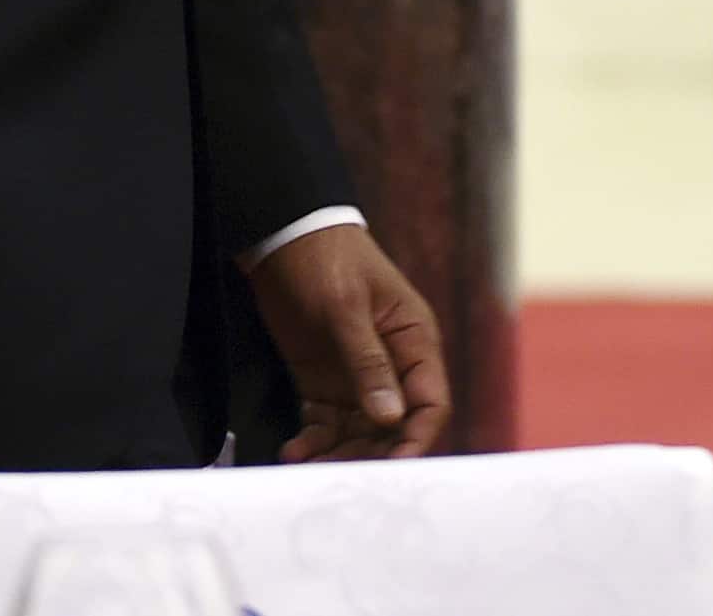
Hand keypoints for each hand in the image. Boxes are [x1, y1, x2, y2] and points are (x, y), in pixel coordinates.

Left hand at [245, 223, 449, 461]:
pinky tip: (294, 451)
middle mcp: (392, 366)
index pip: (430, 402)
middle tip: (337, 472)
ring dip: (337, 454)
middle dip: (370, 455)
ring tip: (306, 466)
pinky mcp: (324, 383)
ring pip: (358, 433)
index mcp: (414, 341)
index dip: (417, 438)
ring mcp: (357, 377)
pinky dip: (313, 442)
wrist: (282, 240)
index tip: (394, 467)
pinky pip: (326, 425)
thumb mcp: (346, 308)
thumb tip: (391, 418)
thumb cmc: (326, 261)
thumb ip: (368, 363)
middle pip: (394, 428)